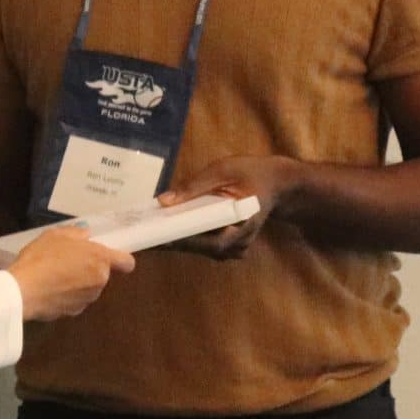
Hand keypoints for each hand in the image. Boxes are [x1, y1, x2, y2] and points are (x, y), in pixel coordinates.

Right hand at [7, 225, 133, 319]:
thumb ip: (76, 233)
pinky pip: (75, 301)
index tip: (109, 257)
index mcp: (100, 259)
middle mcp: (100, 281)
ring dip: (78, 283)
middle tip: (67, 261)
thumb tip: (86, 236)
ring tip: (55, 276)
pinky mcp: (74, 313)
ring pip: (89, 288)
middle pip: (102, 274)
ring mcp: (88, 299)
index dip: (121, 260)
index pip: (127, 262)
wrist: (23, 290)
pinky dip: (67, 296)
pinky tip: (50, 290)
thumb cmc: (41, 257)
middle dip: (89, 269)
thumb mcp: (55, 235)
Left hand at [159, 155, 301, 258]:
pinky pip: (202, 244)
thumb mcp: (224, 169)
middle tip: (141, 233)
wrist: (278, 184)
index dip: (179, 240)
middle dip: (169, 240)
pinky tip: (167, 227)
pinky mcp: (227, 246)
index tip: (153, 237)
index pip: (206, 240)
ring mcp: (233, 248)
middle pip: (198, 247)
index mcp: (241, 226)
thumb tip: (164, 201)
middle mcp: (237, 244)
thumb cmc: (252, 173)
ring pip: (198, 248)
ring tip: (148, 230)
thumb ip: (195, 185)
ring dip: (174, 239)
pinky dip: (185, 236)